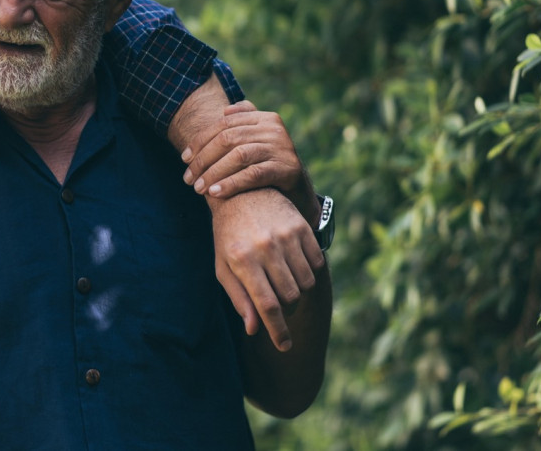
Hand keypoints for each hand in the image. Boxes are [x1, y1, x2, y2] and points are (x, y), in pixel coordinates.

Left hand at [182, 100, 317, 223]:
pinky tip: (216, 193)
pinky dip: (232, 183)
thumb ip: (242, 124)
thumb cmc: (269, 165)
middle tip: (189, 179)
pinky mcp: (288, 168)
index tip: (184, 159)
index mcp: (264, 117)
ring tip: (199, 188)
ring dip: (214, 173)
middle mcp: (274, 128)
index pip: (224, 124)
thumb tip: (224, 111)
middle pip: (228, 139)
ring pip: (239, 156)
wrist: (299, 191)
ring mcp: (282, 147)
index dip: (200, 141)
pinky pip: (253, 174)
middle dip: (204, 159)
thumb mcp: (257, 142)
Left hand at [211, 189, 324, 351]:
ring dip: (298, 290)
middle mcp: (265, 247)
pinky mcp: (301, 227)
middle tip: (278, 303)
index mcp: (242, 260)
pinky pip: (316, 263)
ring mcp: (286, 236)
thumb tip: (254, 329)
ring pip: (306, 282)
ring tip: (283, 281)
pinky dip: (309, 272)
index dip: (278, 331)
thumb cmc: (228, 237)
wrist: (241, 193)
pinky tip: (294, 266)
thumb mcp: (224, 267)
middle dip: (286, 309)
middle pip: (290, 296)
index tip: (284, 346)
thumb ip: (239, 299)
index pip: (267, 305)